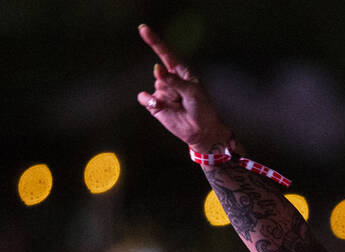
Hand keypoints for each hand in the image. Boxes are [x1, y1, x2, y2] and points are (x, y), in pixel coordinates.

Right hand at [136, 24, 233, 150]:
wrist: (201, 130)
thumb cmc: (202, 108)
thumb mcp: (192, 91)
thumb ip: (174, 80)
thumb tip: (157, 69)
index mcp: (181, 72)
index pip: (165, 53)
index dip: (154, 41)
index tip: (143, 29)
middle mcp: (169, 79)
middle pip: (161, 74)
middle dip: (172, 86)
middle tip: (184, 99)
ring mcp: (161, 91)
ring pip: (157, 86)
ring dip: (168, 97)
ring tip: (180, 106)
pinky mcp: (154, 105)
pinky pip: (145, 98)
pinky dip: (148, 100)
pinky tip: (157, 104)